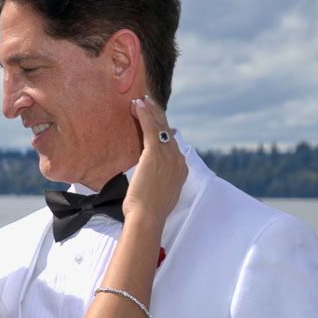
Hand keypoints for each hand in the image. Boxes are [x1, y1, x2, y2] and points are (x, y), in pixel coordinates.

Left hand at [123, 96, 187, 228]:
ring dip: (150, 110)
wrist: (147, 217)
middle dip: (158, 114)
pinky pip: (151, 128)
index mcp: (181, 170)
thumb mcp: (158, 193)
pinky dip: (144, 114)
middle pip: (168, 131)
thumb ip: (160, 181)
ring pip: (160, 126)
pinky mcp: (155, 154)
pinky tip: (137, 105)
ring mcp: (168, 156)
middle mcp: (178, 160)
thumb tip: (154, 175)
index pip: (172, 143)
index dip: (163, 129)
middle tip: (149, 101)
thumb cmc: (148, 211)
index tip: (154, 120)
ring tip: (141, 99)